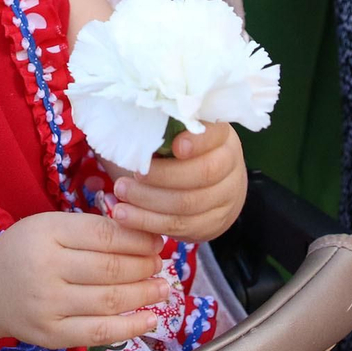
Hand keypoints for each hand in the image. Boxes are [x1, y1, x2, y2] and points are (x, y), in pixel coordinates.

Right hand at [0, 212, 167, 349]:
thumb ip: (91, 230)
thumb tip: (146, 238)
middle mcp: (46, 268)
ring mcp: (48, 305)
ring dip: (145, 295)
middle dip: (145, 267)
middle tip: (161, 266)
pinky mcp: (51, 335)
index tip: (157, 242)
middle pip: (111, 269)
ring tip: (163, 289)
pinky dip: (131, 327)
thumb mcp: (49, 226)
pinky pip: (100, 333)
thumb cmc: (25, 251)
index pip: (105, 235)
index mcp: (46, 232)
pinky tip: (150, 319)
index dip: (139, 239)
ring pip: (110, 301)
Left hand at [109, 122, 247, 241]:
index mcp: (221, 137)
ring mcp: (226, 198)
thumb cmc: (182, 154)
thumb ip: (163, 130)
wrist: (212, 187)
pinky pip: (181, 227)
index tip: (175, 146)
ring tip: (121, 193)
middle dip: (162, 176)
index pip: (215, 136)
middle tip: (133, 173)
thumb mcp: (178, 135)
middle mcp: (231, 166)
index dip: (197, 142)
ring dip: (148, 201)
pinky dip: (149, 223)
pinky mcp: (213, 224)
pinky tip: (127, 216)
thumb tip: (130, 123)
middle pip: (203, 173)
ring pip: (188, 204)